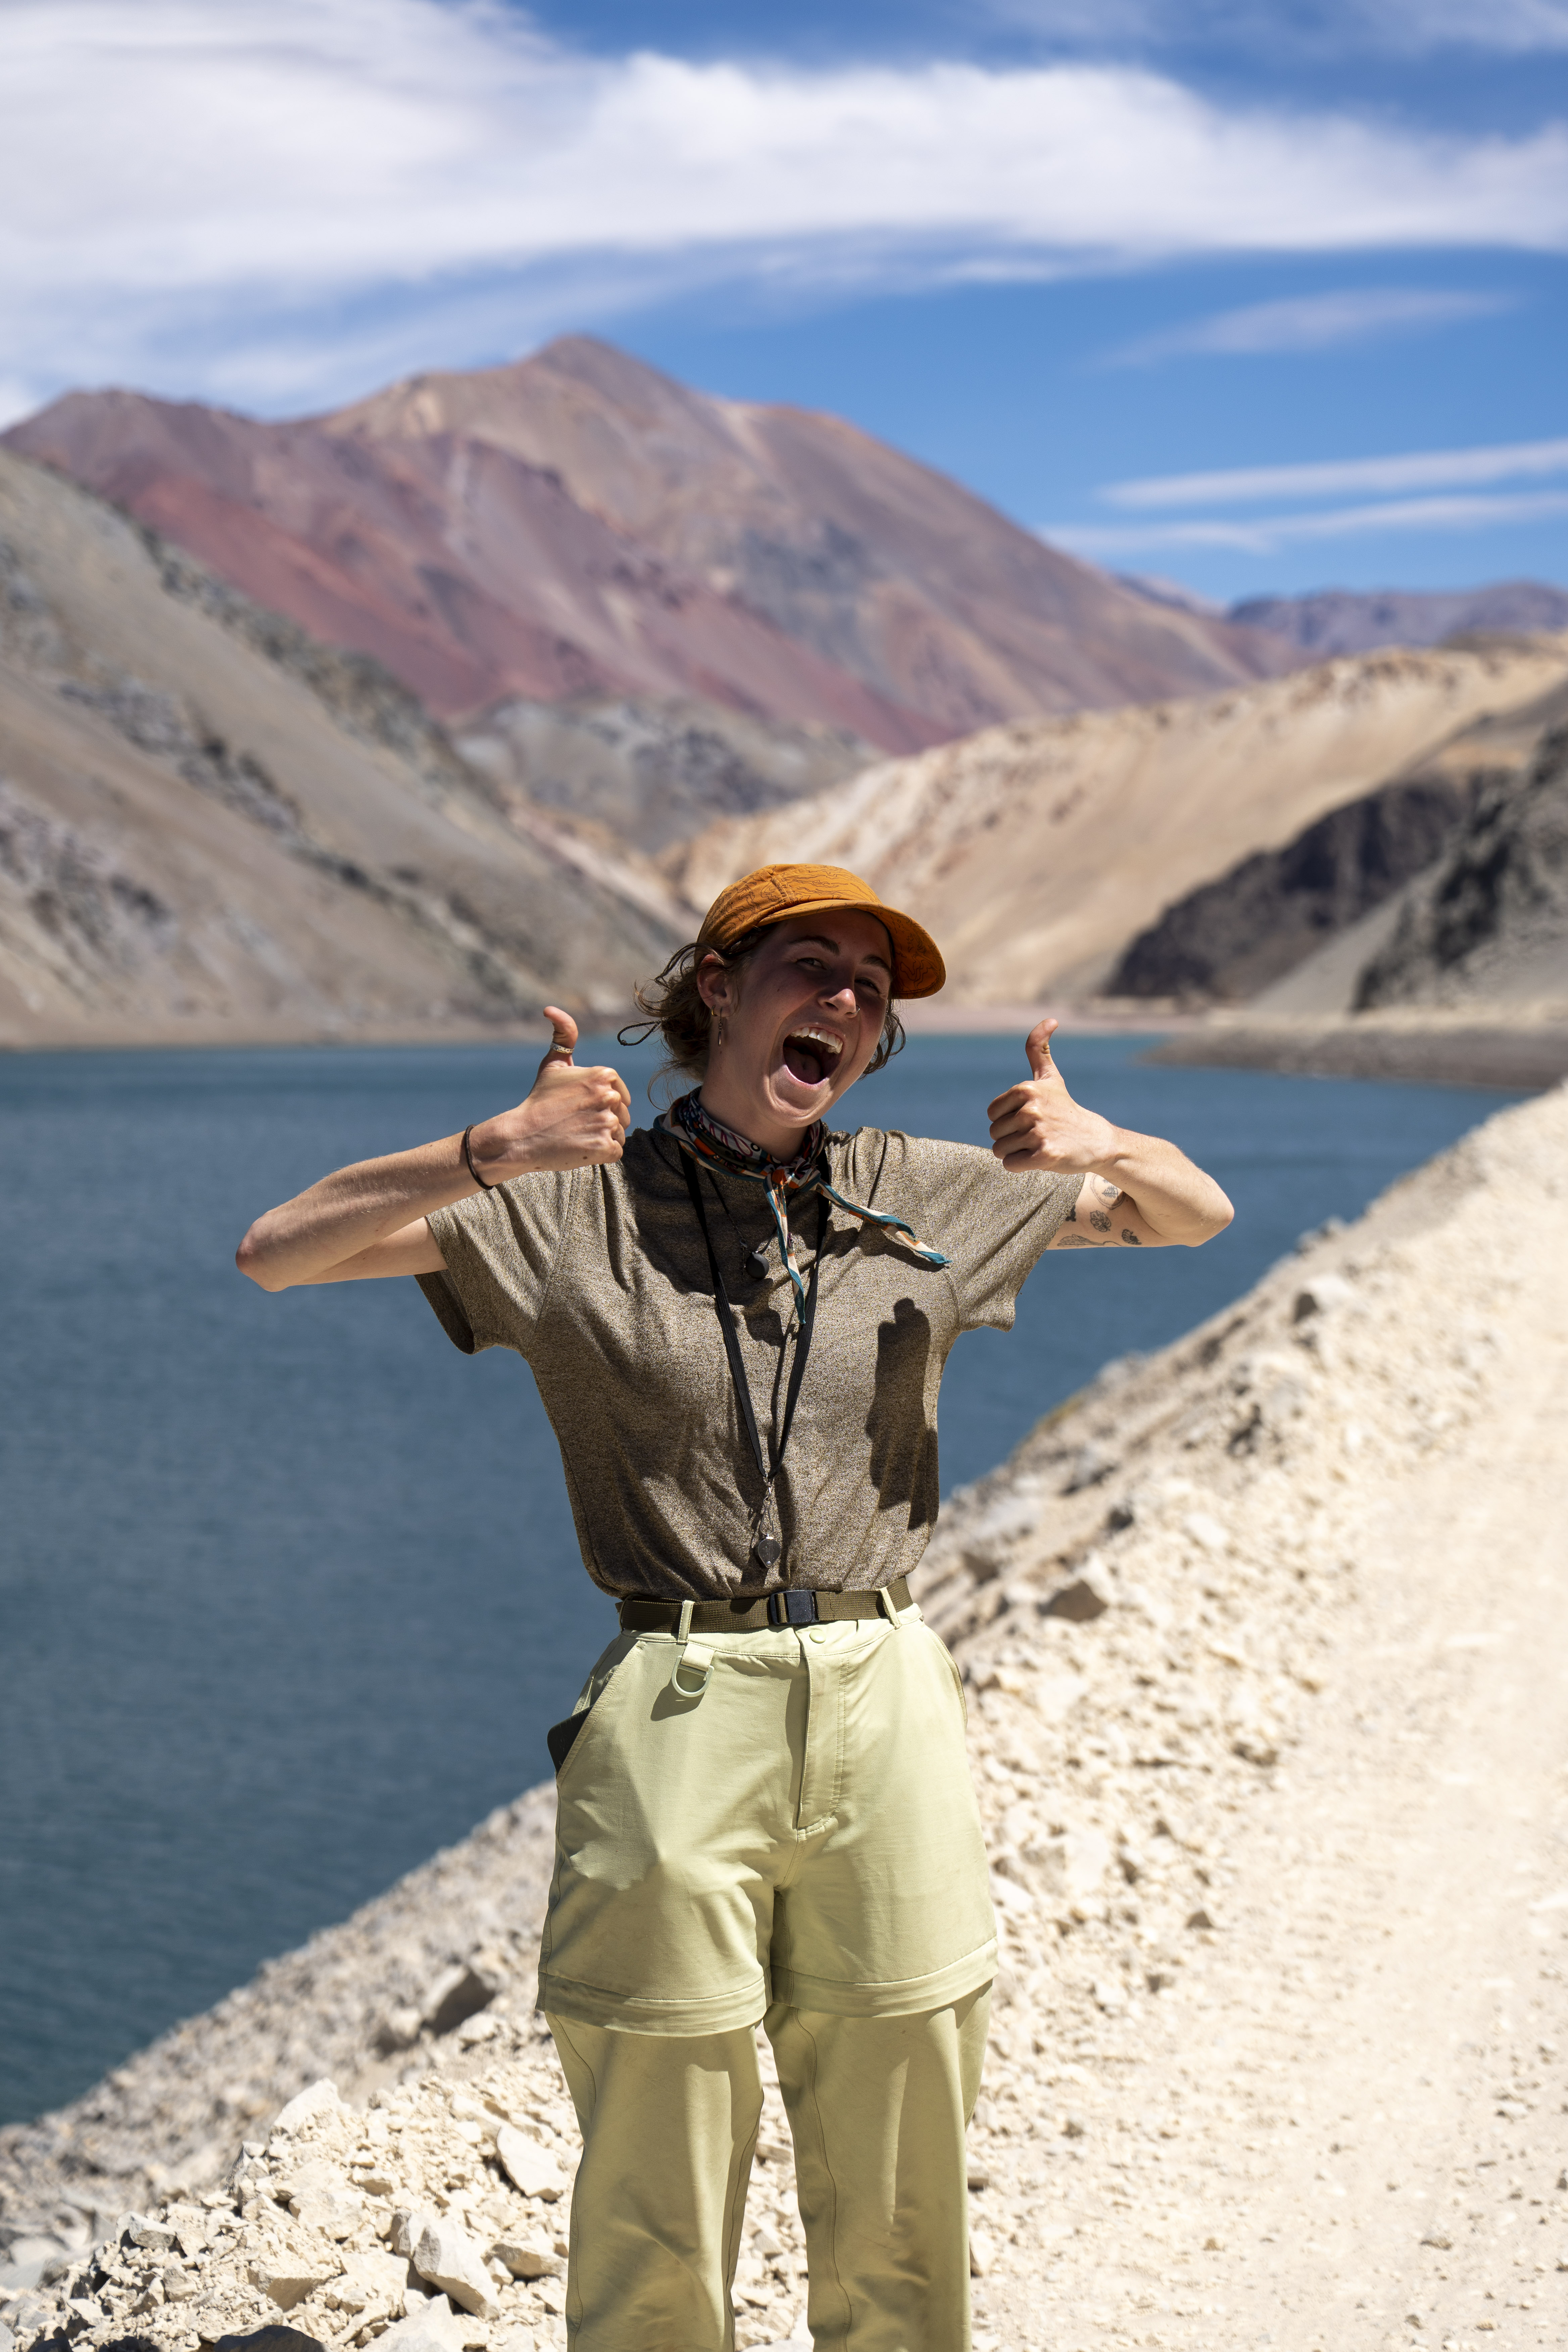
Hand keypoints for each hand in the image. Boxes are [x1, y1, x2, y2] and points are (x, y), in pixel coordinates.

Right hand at [471, 1008, 631, 1178]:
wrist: (522, 1136)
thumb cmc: (539, 1099)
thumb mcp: (553, 1063)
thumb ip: (563, 1034)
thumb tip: (549, 1009)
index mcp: (604, 1075)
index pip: (619, 1092)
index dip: (602, 1101)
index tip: (582, 1106)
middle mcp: (609, 1097)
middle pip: (622, 1113)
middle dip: (603, 1118)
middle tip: (575, 1121)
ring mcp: (608, 1123)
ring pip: (619, 1132)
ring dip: (602, 1136)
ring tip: (577, 1133)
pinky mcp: (605, 1147)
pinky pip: (616, 1151)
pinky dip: (601, 1152)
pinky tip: (580, 1146)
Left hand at [987, 1019, 1118, 1173]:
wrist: (1096, 1140)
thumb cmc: (1066, 1109)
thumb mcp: (1051, 1077)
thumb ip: (1039, 1049)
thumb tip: (1050, 1019)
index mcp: (1026, 1090)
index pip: (992, 1114)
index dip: (1007, 1121)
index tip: (1030, 1119)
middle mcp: (1031, 1109)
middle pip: (995, 1134)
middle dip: (1011, 1138)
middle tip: (1037, 1134)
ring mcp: (1038, 1132)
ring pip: (1000, 1150)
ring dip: (1017, 1153)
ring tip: (1040, 1145)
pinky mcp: (1045, 1155)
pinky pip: (1010, 1165)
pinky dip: (1022, 1166)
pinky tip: (1041, 1157)